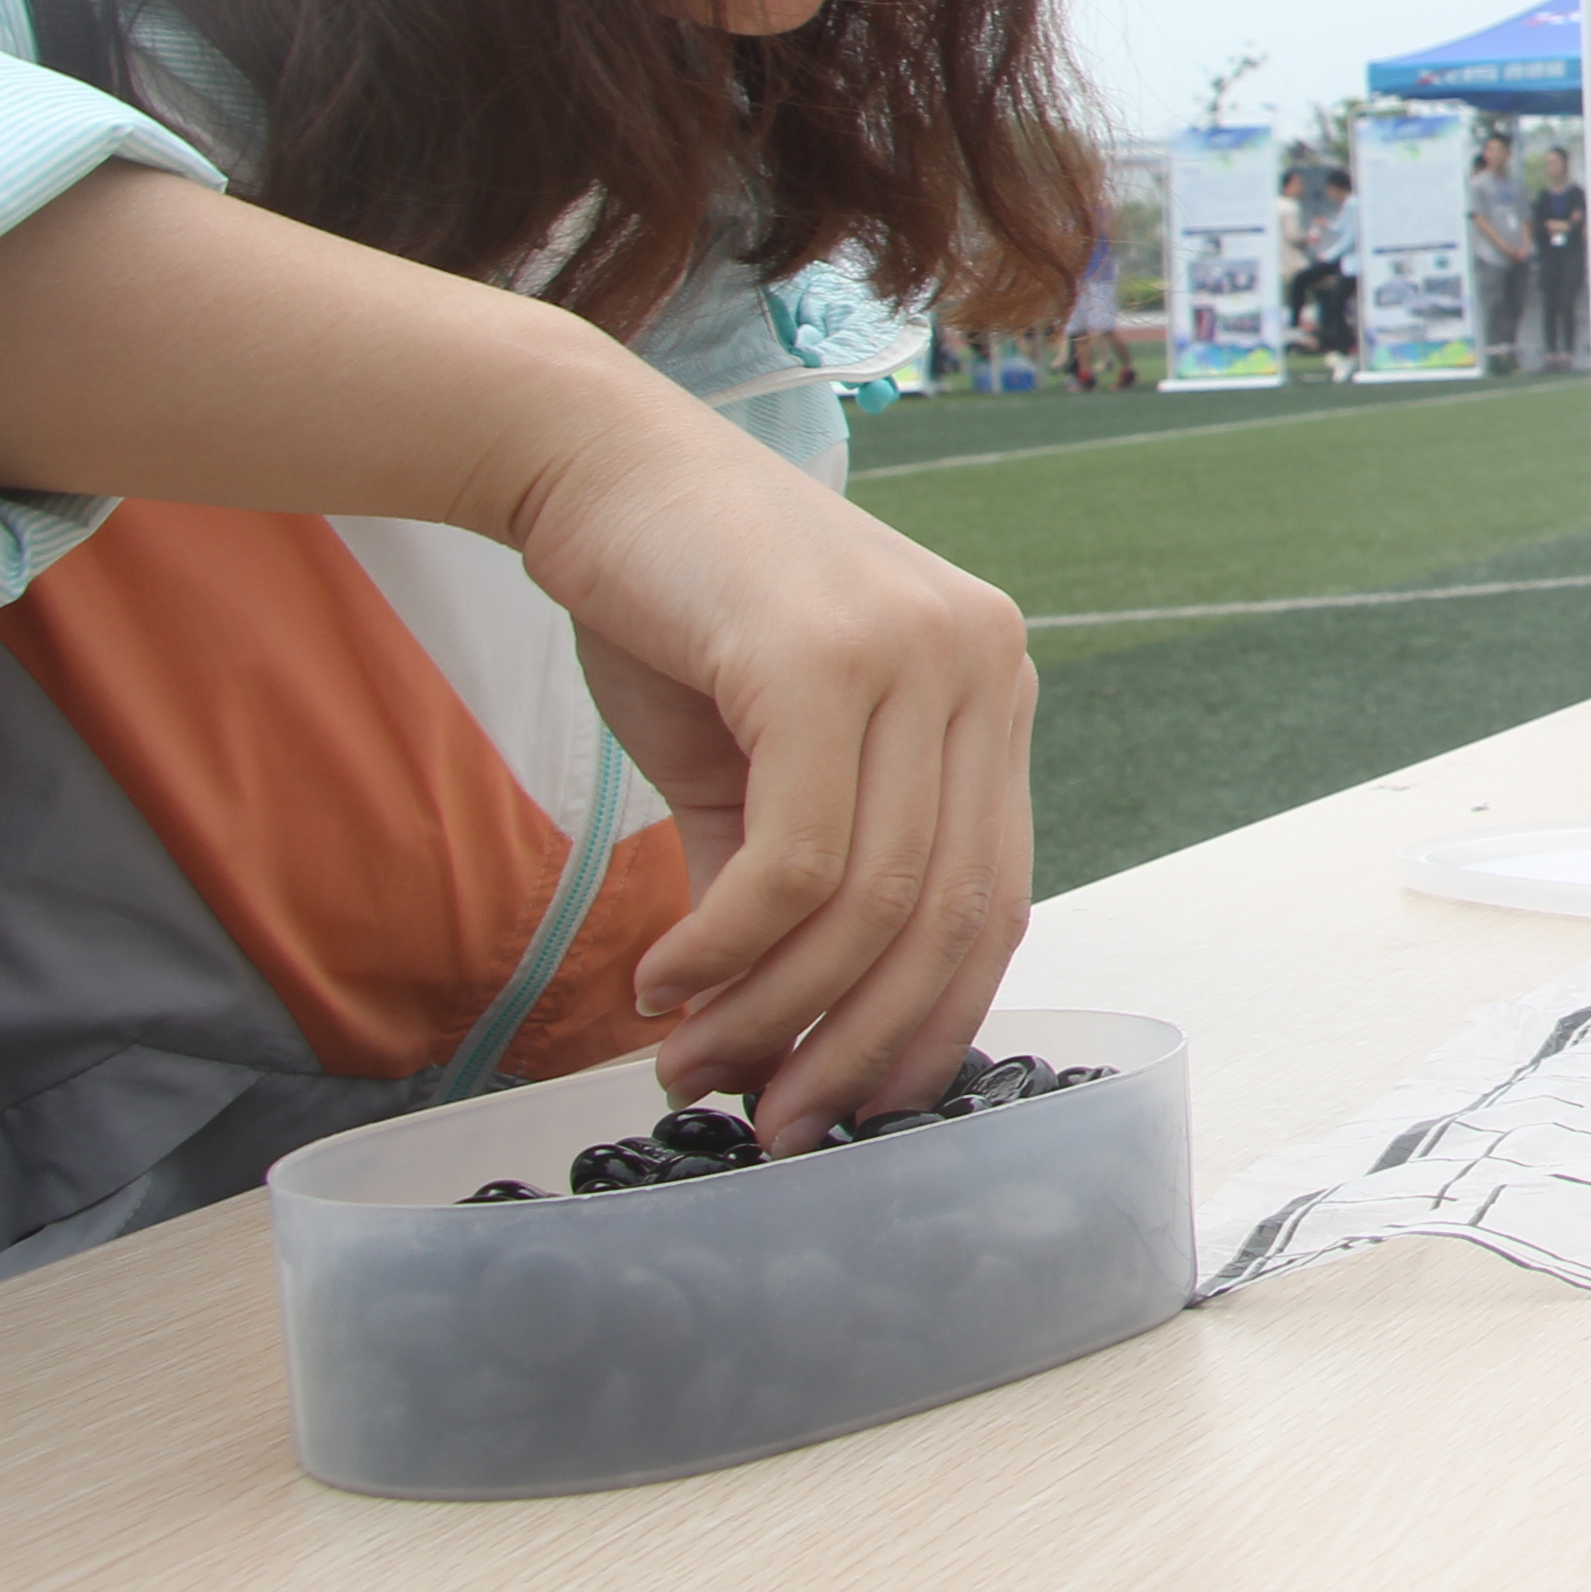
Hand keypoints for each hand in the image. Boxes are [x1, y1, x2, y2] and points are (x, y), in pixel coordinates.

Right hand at [503, 397, 1037, 1147]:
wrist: (595, 470)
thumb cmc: (679, 612)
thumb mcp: (750, 771)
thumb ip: (783, 896)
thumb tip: (775, 1049)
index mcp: (991, 692)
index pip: (994, 901)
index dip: (925, 1023)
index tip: (848, 1108)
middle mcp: (984, 667)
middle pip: (947, 915)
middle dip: (856, 1043)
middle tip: (771, 1121)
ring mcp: (920, 654)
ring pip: (871, 898)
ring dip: (770, 1009)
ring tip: (684, 1059)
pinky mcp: (829, 657)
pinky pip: (797, 855)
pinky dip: (729, 946)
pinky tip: (663, 981)